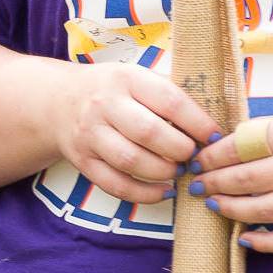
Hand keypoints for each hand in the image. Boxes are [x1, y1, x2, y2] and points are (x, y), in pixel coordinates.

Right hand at [59, 63, 220, 206]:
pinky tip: (163, 192)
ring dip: (163, 173)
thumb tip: (213, 124)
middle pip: (149, 133)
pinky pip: (115, 185)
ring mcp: (90, 134)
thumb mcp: (138, 78)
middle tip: (194, 157)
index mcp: (126, 78)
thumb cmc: (113, 90)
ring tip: (178, 172)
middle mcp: (104, 104)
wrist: (59, 102)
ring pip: (131, 161)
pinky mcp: (83, 161)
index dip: (197, 122)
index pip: (169, 100)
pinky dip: (143, 194)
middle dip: (180, 150)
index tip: (213, 136)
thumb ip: (170, 95)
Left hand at [187, 99, 272, 252]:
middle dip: (214, 184)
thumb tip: (232, 144)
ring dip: (232, 210)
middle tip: (196, 185)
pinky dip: (268, 243)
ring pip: (266, 211)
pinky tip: (245, 239)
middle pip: (248, 180)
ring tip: (213, 205)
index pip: (243, 145)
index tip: (197, 158)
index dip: (213, 154)